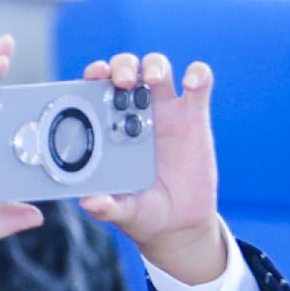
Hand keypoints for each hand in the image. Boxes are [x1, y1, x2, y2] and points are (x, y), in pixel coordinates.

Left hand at [78, 52, 225, 283]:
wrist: (178, 224)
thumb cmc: (142, 213)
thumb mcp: (122, 211)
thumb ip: (106, 207)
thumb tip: (90, 203)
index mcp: (107, 128)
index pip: (96, 89)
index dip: (93, 75)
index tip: (93, 76)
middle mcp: (133, 114)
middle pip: (126, 70)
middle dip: (122, 66)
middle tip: (121, 81)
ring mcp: (165, 113)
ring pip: (158, 68)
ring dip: (153, 65)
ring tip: (152, 80)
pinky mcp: (195, 117)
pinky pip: (200, 83)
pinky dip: (198, 75)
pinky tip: (192, 85)